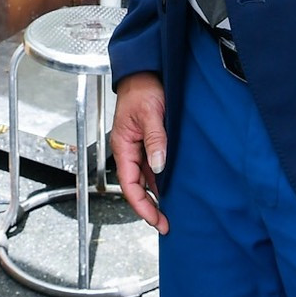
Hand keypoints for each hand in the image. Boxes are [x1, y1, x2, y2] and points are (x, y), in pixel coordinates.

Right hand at [110, 72, 168, 233]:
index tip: (155, 220)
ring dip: (156, 196)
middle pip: (137, 187)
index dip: (142, 206)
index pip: (129, 185)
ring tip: (171, 212)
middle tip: (166, 224)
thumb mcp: (151, 114)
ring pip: (145, 179)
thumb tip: (159, 167)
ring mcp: (138, 148)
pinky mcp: (148, 142)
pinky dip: (160, 181)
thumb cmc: (143, 89)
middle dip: (150, 208)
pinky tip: (172, 188)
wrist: (144, 72)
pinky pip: (152, 167)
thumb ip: (155, 140)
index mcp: (123, 146)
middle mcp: (129, 151)